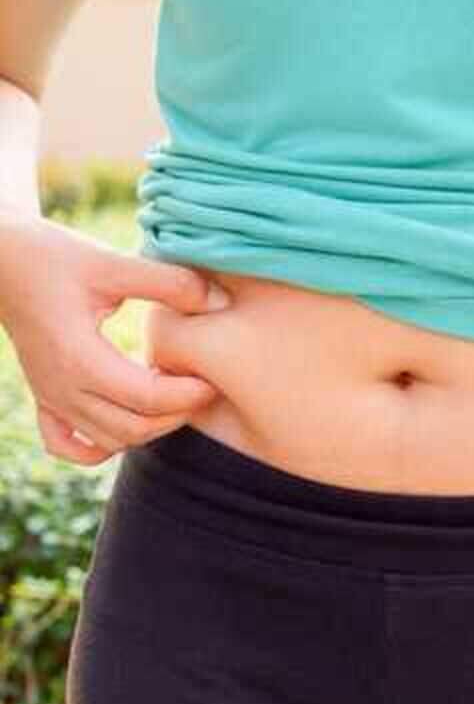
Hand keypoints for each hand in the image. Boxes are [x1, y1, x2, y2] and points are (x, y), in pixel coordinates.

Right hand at [0, 214, 230, 465]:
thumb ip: (170, 283)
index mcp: (79, 358)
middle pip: (133, 428)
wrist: (2, 260)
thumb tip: (222, 304)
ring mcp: (50, 397)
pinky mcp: (44, 397)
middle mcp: (62, 388)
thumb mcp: (114, 262)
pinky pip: (69, 446)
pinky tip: (128, 419)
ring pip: (109, 441)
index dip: (189, 394)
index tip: (215, 378)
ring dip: (149, 428)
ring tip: (176, 395)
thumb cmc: (55, 257)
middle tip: (204, 387)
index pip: (147, 398)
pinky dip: (102, 445)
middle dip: (178, 414)